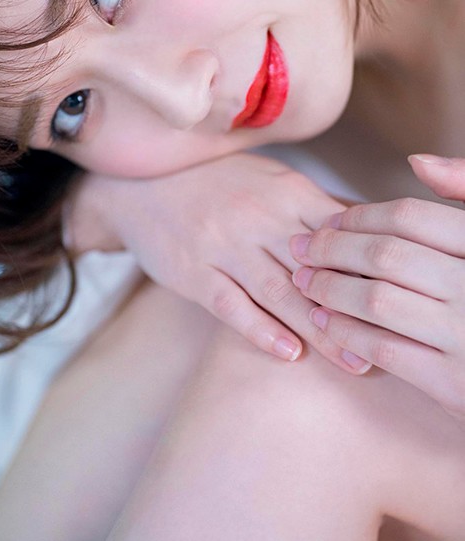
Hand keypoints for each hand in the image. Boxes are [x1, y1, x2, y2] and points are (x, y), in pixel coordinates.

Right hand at [65, 153, 371, 372]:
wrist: (142, 184)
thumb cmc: (216, 182)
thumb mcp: (268, 179)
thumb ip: (313, 204)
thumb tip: (367, 226)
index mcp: (285, 192)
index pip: (338, 234)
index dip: (368, 267)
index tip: (397, 297)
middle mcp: (258, 218)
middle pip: (315, 269)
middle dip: (353, 307)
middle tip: (385, 343)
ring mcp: (223, 245)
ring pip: (278, 291)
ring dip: (317, 328)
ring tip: (350, 360)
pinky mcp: (194, 271)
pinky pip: (231, 304)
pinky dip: (260, 329)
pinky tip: (287, 352)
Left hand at [290, 154, 464, 422]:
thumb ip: (464, 191)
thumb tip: (416, 161)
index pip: (409, 217)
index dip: (361, 216)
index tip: (330, 221)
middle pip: (385, 255)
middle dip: (332, 249)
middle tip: (299, 247)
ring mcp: (464, 335)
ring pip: (376, 300)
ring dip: (329, 288)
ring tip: (303, 280)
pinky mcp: (452, 382)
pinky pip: (383, 348)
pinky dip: (345, 330)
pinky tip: (322, 320)